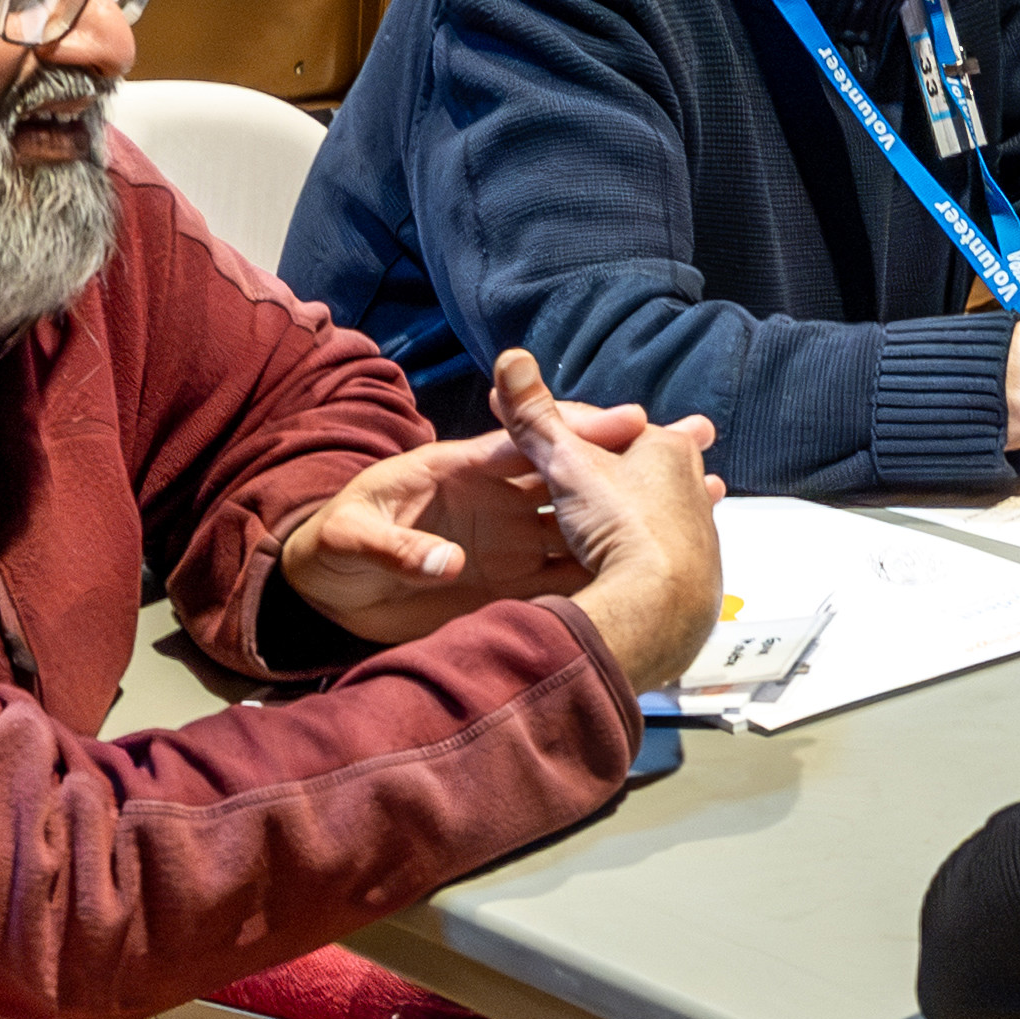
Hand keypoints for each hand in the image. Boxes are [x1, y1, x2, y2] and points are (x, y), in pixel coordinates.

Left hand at [278, 369, 685, 649]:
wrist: (323, 594)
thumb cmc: (329, 547)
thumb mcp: (347, 537)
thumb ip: (392, 546)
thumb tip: (446, 564)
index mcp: (464, 469)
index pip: (530, 443)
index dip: (579, 431)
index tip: (631, 424)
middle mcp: (502, 505)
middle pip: (575, 479)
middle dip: (628, 467)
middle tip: (689, 453)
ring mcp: (513, 548)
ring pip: (586, 531)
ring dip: (632, 523)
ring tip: (696, 512)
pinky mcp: (514, 591)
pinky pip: (571, 584)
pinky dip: (610, 582)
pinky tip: (657, 582)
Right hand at [491, 348, 726, 690]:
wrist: (660, 604)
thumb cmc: (621, 524)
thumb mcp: (566, 464)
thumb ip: (536, 418)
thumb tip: (512, 358)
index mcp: (666, 447)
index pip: (612, 429)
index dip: (574, 430)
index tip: (557, 432)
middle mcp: (694, 485)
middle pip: (650, 469)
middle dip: (637, 464)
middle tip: (634, 458)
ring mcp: (699, 534)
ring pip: (666, 514)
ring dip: (651, 512)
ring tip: (637, 514)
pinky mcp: (695, 578)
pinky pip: (667, 558)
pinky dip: (651, 556)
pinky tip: (640, 567)